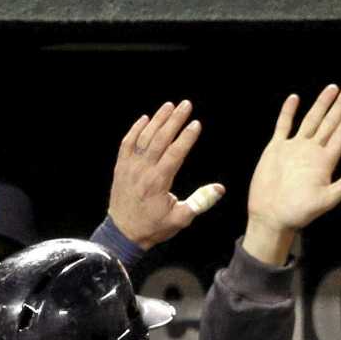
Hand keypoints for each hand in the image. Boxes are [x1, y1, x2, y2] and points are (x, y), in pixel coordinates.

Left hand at [108, 100, 225, 249]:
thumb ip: (200, 202)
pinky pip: (126, 145)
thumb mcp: (180, 219)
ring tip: (169, 106)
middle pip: (159, 140)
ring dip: (156, 120)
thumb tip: (220, 189)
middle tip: (186, 105)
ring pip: (143, 138)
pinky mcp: (120, 169)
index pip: (175, 153)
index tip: (196, 124)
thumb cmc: (152, 227)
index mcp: (158, 182)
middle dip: (174, 120)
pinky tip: (144, 119)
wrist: (121, 234)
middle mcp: (142, 171)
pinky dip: (134, 130)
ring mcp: (129, 169)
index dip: (186, 137)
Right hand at [244, 85, 340, 265]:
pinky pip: (283, 127)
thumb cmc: (296, 213)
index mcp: (325, 161)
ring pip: (311, 120)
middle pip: (330, 122)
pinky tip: (294, 99)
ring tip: (331, 90)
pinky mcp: (275, 150)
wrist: (270, 217)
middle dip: (340, 105)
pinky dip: (287, 113)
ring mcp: (294, 149)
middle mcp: (311, 151)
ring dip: (321, 105)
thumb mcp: (324, 201)